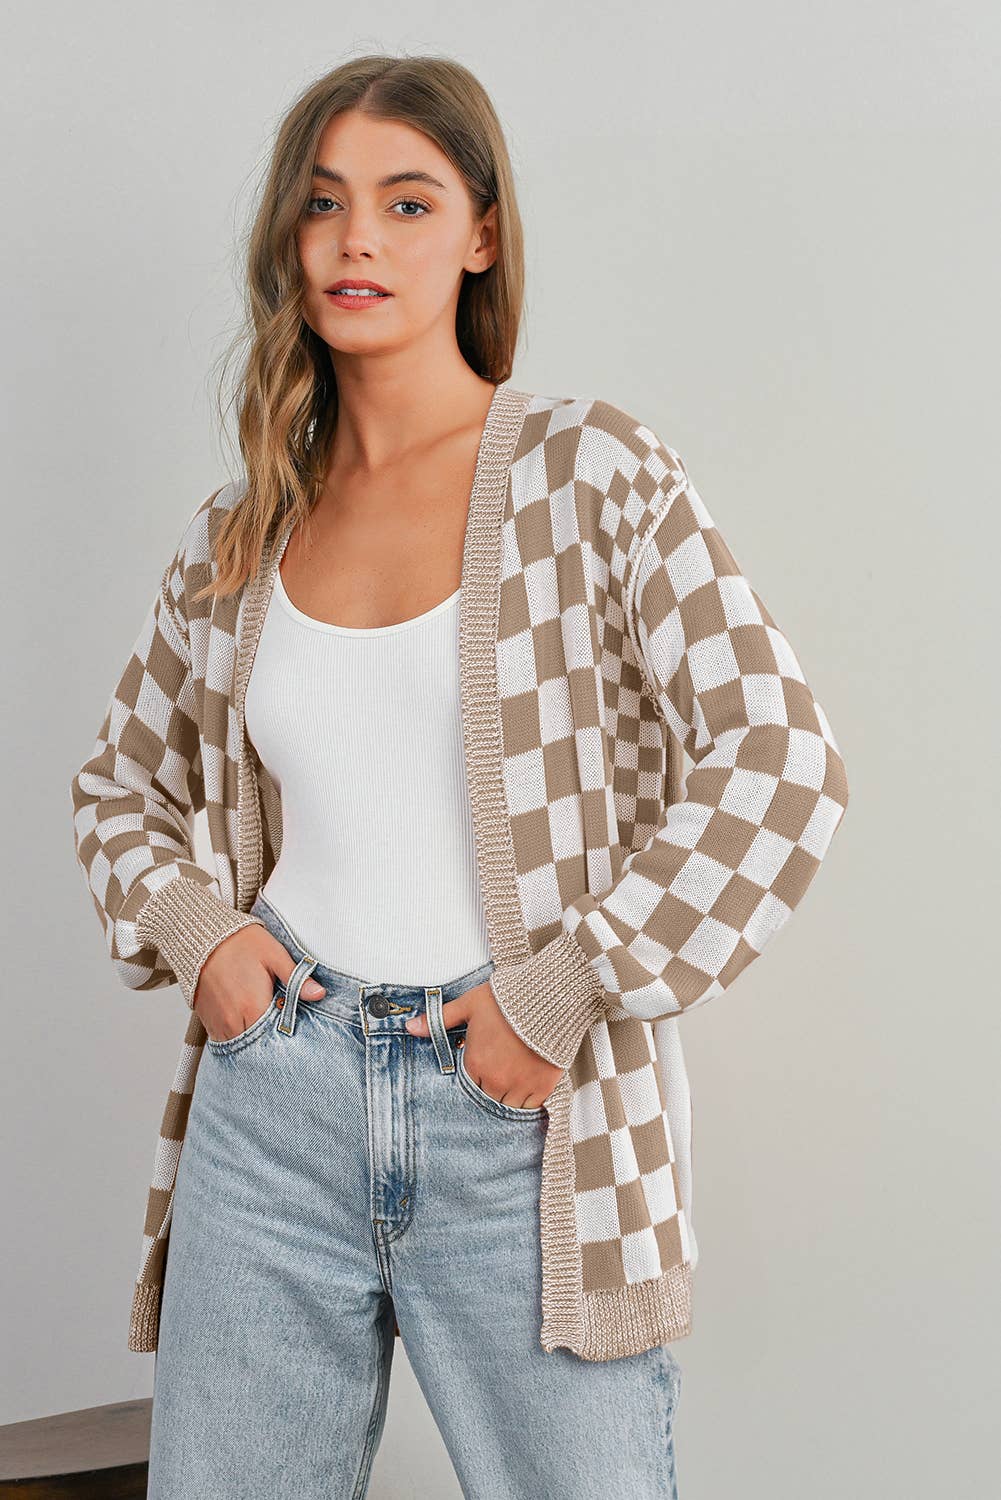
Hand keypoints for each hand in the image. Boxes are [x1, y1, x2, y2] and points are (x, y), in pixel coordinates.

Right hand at [192, 923, 325, 1041]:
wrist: (203, 938)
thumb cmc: (239, 943)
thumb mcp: (274, 955)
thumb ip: (296, 978)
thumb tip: (319, 994)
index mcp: (253, 1006)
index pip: (277, 1037)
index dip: (288, 1033)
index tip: (294, 1024)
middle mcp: (234, 1021)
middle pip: (259, 1046)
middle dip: (272, 1039)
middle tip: (281, 1023)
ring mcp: (219, 1025)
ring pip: (242, 1048)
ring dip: (255, 1040)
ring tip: (264, 1023)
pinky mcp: (208, 1024)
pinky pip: (226, 1042)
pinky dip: (238, 1037)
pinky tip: (247, 1023)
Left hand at [404, 980, 563, 1108]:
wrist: (548, 998)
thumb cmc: (508, 1000)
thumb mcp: (469, 1006)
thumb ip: (440, 1020)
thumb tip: (410, 1026)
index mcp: (476, 1063)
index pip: (467, 1086)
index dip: (473, 1077)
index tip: (481, 1069)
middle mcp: (496, 1080)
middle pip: (486, 1099)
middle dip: (489, 1089)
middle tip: (497, 1076)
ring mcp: (520, 1086)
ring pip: (507, 1107)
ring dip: (507, 1098)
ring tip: (511, 1082)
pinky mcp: (542, 1087)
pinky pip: (530, 1108)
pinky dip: (527, 1102)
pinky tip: (526, 1089)